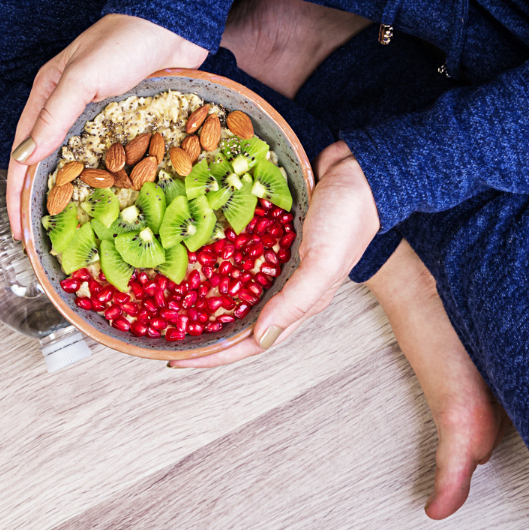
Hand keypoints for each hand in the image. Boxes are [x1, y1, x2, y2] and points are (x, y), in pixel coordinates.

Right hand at [6, 14, 206, 237]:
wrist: (174, 21)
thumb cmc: (126, 41)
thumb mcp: (83, 77)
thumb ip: (54, 116)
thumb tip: (23, 157)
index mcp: (49, 94)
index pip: (24, 153)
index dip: (18, 193)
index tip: (19, 228)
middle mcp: (71, 107)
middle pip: (49, 163)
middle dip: (43, 200)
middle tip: (42, 238)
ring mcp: (102, 115)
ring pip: (82, 162)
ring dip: (76, 193)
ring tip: (74, 227)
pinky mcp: (130, 119)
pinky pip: (114, 156)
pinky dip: (109, 179)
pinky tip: (113, 200)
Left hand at [170, 140, 379, 367]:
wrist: (362, 170)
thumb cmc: (349, 217)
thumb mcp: (322, 264)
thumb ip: (293, 303)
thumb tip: (259, 339)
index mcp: (301, 302)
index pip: (252, 342)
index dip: (215, 355)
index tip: (177, 359)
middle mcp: (288, 285)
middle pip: (240, 320)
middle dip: (205, 332)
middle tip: (166, 334)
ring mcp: (280, 259)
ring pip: (237, 287)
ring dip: (207, 294)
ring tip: (173, 297)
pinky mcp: (274, 233)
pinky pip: (240, 252)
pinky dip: (218, 256)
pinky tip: (196, 252)